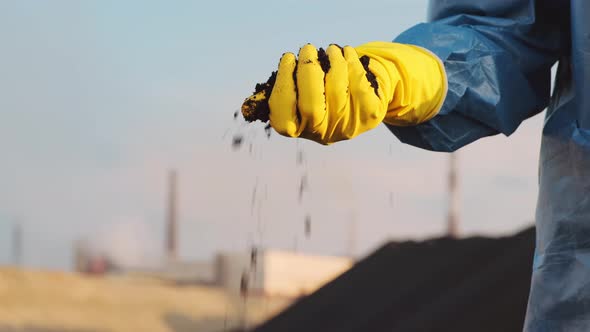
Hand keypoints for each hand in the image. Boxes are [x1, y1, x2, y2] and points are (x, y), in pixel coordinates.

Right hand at [242, 42, 445, 144]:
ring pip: (336, 90)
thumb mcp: (300, 99)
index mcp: (299, 130)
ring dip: (332, 62)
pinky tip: (345, 53)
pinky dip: (351, 63)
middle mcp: (322, 133)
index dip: (284, 86)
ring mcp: (347, 126)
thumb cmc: (322, 94)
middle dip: (307, 71)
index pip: (283, 120)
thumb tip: (249, 105)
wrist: (363, 103)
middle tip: (307, 49)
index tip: (287, 58)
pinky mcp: (368, 116)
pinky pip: (359, 85)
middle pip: (311, 105)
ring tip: (329, 49)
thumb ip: (282, 95)